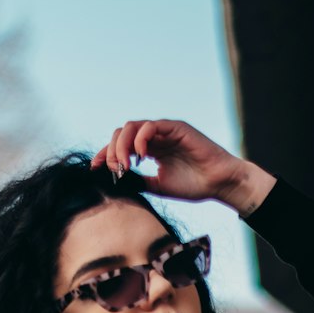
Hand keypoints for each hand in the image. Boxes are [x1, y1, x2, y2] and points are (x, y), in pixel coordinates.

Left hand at [90, 118, 240, 203]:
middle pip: (121, 133)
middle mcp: (155, 137)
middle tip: (113, 169)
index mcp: (150, 149)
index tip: (94, 168)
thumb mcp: (159, 186)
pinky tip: (140, 156)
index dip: (105, 155)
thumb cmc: (194, 185)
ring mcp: (164, 131)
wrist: (218, 183)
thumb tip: (117, 182)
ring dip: (122, 145)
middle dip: (112, 151)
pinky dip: (139, 139)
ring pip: (132, 127)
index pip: (121, 145)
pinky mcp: (175, 127)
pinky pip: (150, 126)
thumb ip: (139, 181)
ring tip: (125, 164)